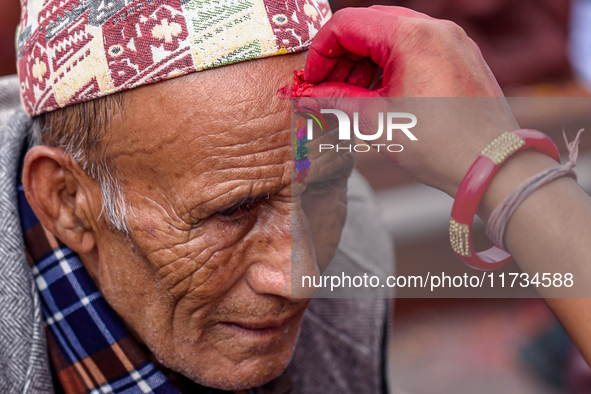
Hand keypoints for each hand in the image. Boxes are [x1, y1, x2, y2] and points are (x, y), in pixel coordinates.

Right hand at [302, 6, 518, 195]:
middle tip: (329, 86)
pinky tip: (382, 91)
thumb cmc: (437, 145)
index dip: (321, 51)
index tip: (313, 79)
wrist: (491, 165)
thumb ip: (337, 99)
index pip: (347, 24)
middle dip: (342, 54)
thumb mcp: (376, 120)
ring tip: (354, 93)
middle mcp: (435, 28)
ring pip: (393, 34)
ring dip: (366, 59)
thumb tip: (308, 95)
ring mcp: (453, 39)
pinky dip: (392, 62)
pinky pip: (417, 46)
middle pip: (370, 24)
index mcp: (411, 37)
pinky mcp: (462, 54)